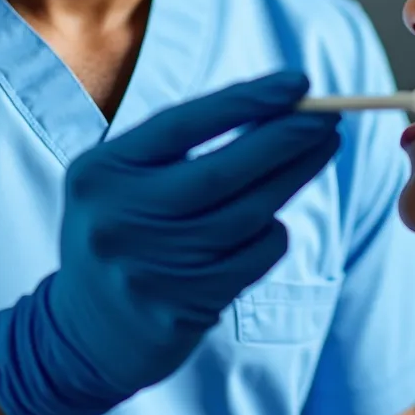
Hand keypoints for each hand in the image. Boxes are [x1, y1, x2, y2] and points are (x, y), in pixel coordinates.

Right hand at [0, 71, 339, 414]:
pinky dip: (273, 234)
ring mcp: (150, 269)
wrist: (85, 331)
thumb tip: (274, 106)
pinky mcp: (180, 310)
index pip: (181, 125)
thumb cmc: (123, 228)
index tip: (297, 82)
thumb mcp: (125, 177)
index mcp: (102, 172)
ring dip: (294, 177)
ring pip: (246, 217)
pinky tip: (274, 220)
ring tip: (320, 148)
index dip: (244, 101)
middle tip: (329, 117)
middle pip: (221, 172)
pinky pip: (251, 260)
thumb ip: (183, 145)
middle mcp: (120, 219)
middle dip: (284, 139)